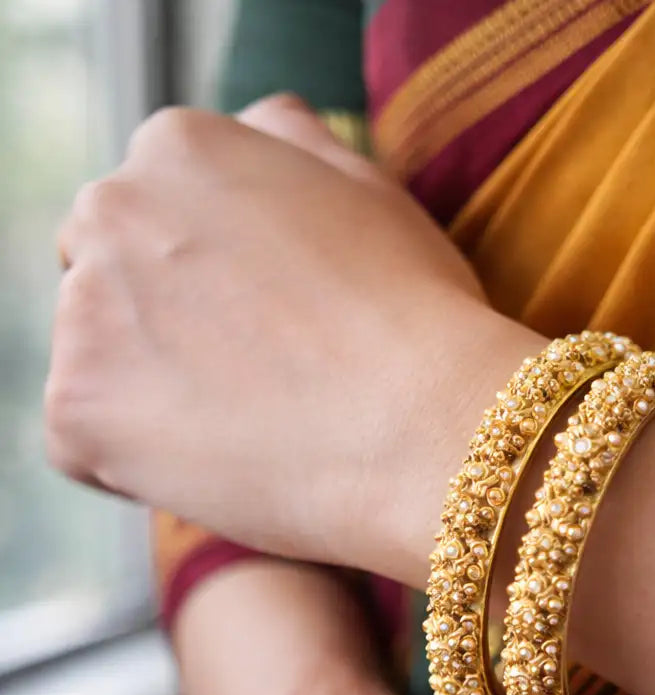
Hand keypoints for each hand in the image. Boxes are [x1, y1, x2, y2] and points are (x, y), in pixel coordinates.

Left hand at [47, 95, 537, 577]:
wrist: (425, 427)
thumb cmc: (417, 315)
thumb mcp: (370, 190)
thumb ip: (293, 143)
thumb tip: (258, 120)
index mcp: (180, 148)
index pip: (155, 211)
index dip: (210, 277)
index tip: (265, 323)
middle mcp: (112, 209)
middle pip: (108, 272)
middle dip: (162, 320)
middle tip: (252, 375)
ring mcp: (84, 310)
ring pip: (96, 358)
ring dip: (150, 391)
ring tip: (248, 423)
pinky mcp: (75, 410)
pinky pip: (84, 440)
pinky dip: (134, 461)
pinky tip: (218, 461)